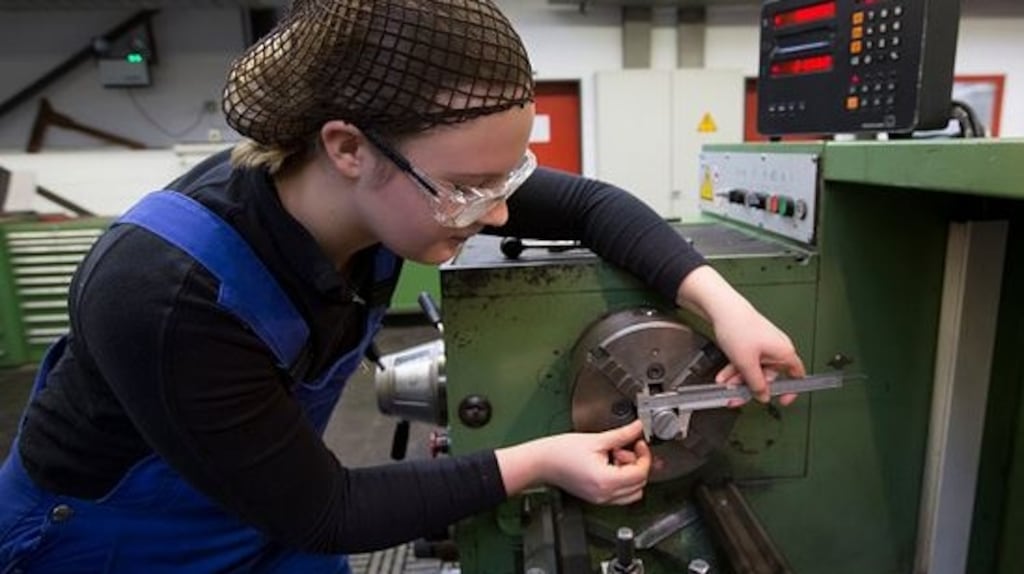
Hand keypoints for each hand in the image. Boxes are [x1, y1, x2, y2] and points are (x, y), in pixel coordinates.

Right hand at [495, 420, 650, 504]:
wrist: (540, 462)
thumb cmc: (559, 453)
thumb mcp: (595, 440)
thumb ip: (622, 434)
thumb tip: (638, 428)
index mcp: (606, 481)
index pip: (640, 473)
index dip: (644, 456)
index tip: (638, 443)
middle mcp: (605, 495)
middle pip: (639, 484)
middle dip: (637, 464)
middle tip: (626, 448)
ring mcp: (600, 499)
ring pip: (631, 492)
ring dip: (630, 473)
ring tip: (614, 456)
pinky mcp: (596, 497)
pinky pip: (619, 494)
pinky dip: (620, 480)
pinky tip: (608, 464)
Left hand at [712, 304, 804, 404]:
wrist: (722, 308)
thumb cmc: (738, 327)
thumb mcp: (747, 363)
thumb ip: (756, 383)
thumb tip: (763, 395)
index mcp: (784, 352)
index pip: (796, 376)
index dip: (791, 390)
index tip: (782, 400)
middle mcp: (777, 347)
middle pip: (768, 375)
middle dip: (751, 385)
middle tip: (738, 395)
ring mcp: (764, 344)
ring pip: (754, 368)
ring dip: (739, 378)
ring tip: (726, 384)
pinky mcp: (752, 341)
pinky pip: (747, 359)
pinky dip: (736, 368)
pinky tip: (724, 375)